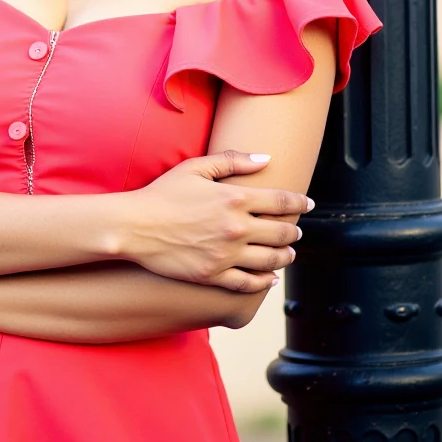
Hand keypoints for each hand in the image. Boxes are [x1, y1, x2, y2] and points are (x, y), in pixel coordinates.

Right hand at [118, 150, 309, 291]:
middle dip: (293, 231)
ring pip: (271, 260)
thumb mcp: (195, 168)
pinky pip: (249, 283)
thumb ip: (233, 160)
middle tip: (296, 231)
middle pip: (281, 232)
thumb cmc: (162, 194)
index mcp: (234, 198)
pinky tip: (270, 278)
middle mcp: (236, 228)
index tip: (308, 204)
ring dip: (285, 256)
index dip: (299, 202)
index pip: (281, 201)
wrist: (133, 226)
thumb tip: (266, 158)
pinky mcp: (214, 275)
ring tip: (288, 254)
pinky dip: (265, 281)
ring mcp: (226, 255)